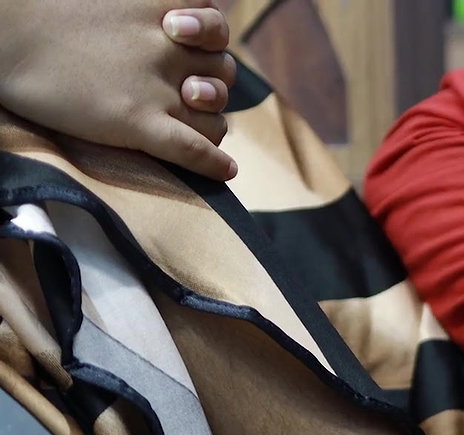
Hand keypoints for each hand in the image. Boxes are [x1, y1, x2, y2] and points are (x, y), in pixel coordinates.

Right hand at [0, 1, 237, 180]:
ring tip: (194, 124)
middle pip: (220, 76)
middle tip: (190, 92)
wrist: (4, 34)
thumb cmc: (43, 13)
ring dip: (211, 124)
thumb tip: (166, 24)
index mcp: (163, 11)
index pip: (214, 28)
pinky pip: (194, 149)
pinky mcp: (138, 121)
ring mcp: (157, 87)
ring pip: (214, 118)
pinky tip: (224, 172)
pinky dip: (213, 164)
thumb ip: (142, 11)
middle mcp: (169, 49)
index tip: (186, 41)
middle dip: (212, 87)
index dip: (209, 39)